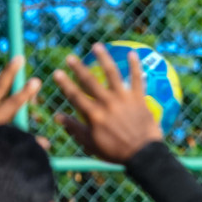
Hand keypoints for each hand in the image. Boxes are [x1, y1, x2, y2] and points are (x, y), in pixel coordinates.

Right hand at [51, 45, 164, 163]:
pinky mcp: (139, 99)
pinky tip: (132, 53)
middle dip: (78, 68)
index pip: (75, 95)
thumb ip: (75, 129)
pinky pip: (137, 79)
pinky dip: (135, 66)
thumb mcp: (92, 144)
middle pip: (90, 81)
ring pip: (112, 73)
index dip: (65, 84)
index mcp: (94, 114)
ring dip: (103, 58)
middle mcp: (107, 103)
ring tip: (97, 46)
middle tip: (70, 58)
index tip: (57, 73)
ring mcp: (124, 99)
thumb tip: (58, 117)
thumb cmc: (116, 152)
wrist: (144, 155)